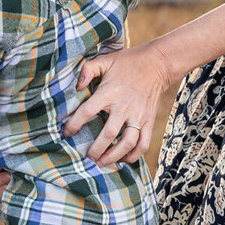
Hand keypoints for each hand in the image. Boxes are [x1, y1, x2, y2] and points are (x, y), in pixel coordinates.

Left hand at [63, 42, 174, 164]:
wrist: (158, 64)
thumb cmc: (127, 62)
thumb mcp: (104, 60)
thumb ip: (87, 71)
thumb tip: (76, 86)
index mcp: (109, 92)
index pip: (88, 111)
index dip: (74, 124)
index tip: (66, 133)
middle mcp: (124, 107)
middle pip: (108, 134)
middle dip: (95, 149)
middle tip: (85, 158)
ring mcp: (138, 116)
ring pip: (127, 143)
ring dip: (113, 157)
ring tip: (101, 163)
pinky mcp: (149, 121)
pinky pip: (143, 143)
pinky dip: (134, 155)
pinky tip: (122, 159)